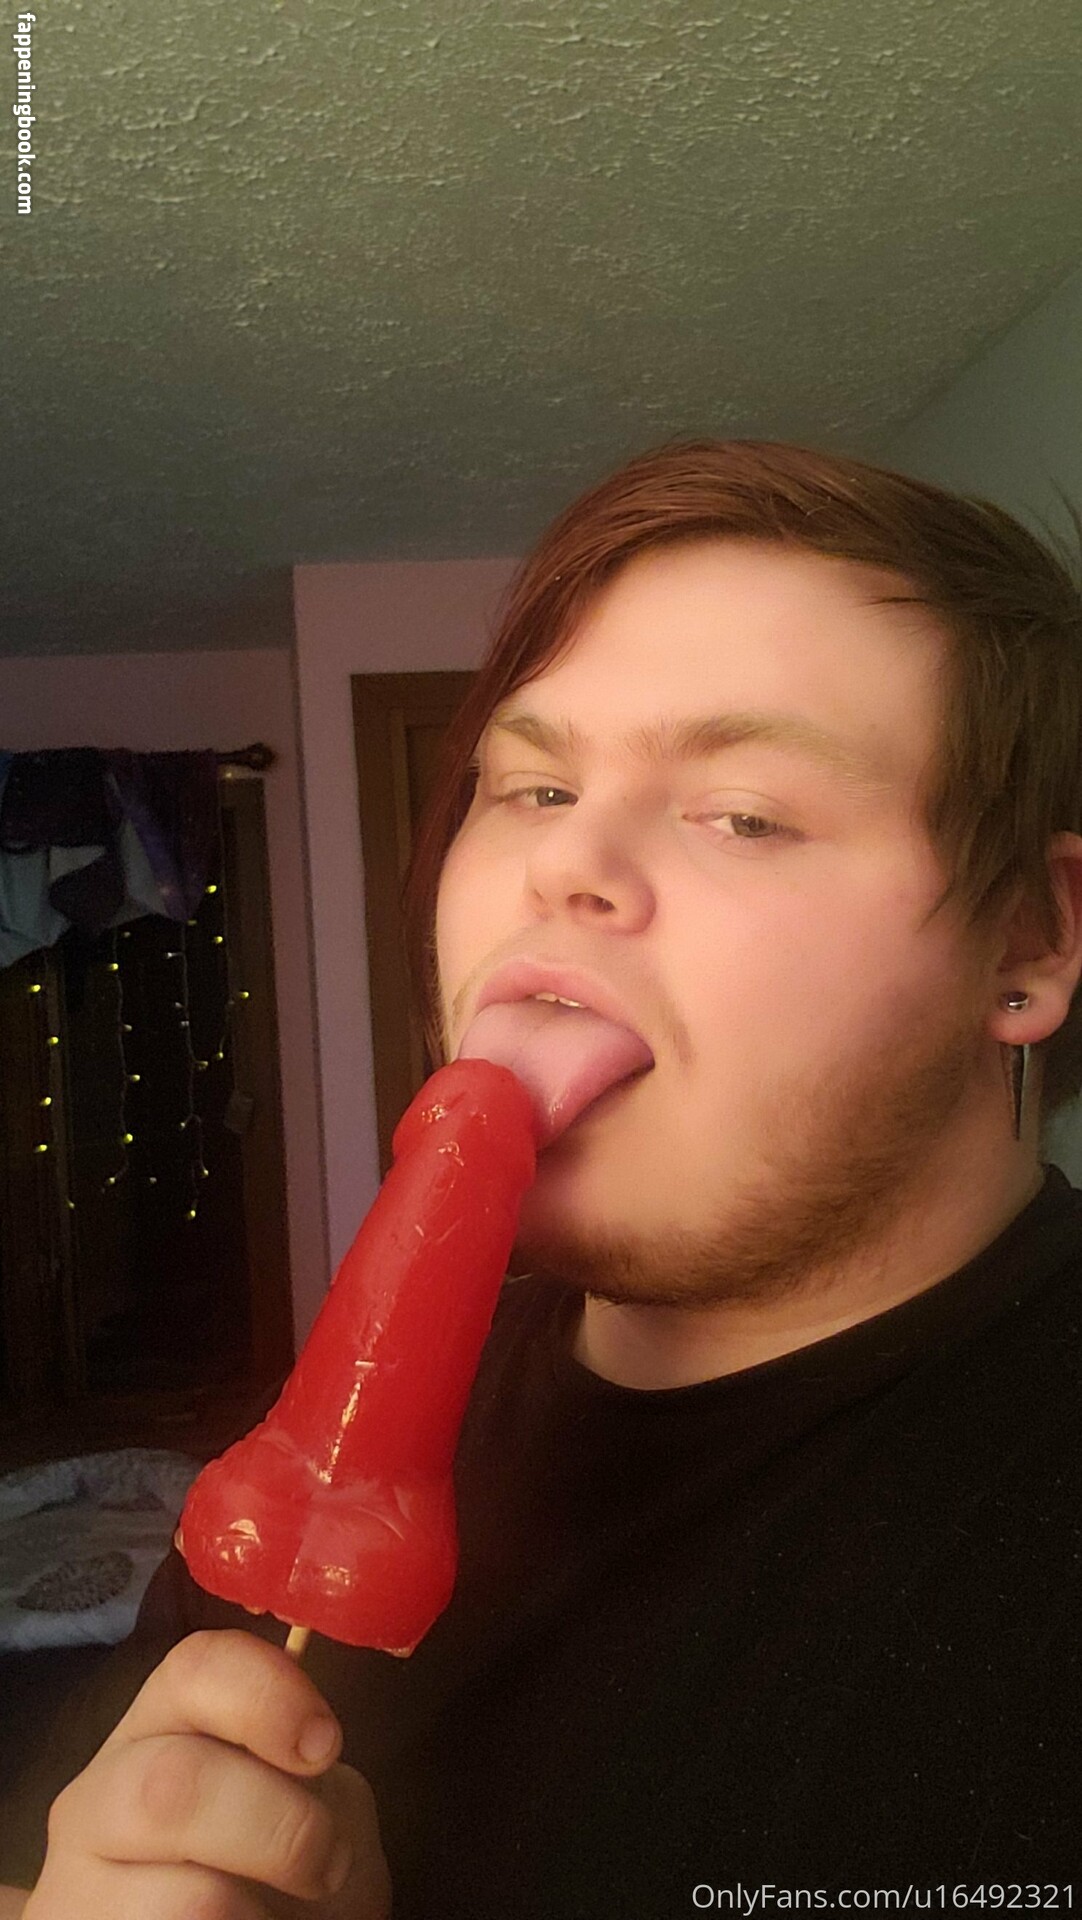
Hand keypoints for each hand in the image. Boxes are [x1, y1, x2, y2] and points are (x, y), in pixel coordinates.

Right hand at [23, 1629, 391, 1918]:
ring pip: (191, 1902)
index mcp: (160, 1730)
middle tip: (326, 1866)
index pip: (195, 1668)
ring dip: (264, 1914)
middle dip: (281, 1828)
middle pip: (174, 1784)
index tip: (324, 1747)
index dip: (267, 1696)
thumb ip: (303, 1770)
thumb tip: (310, 1748)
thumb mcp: (306, 1804)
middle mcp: (98, 1797)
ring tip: (275, 1916)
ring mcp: (76, 1887)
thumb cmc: (283, 1878)